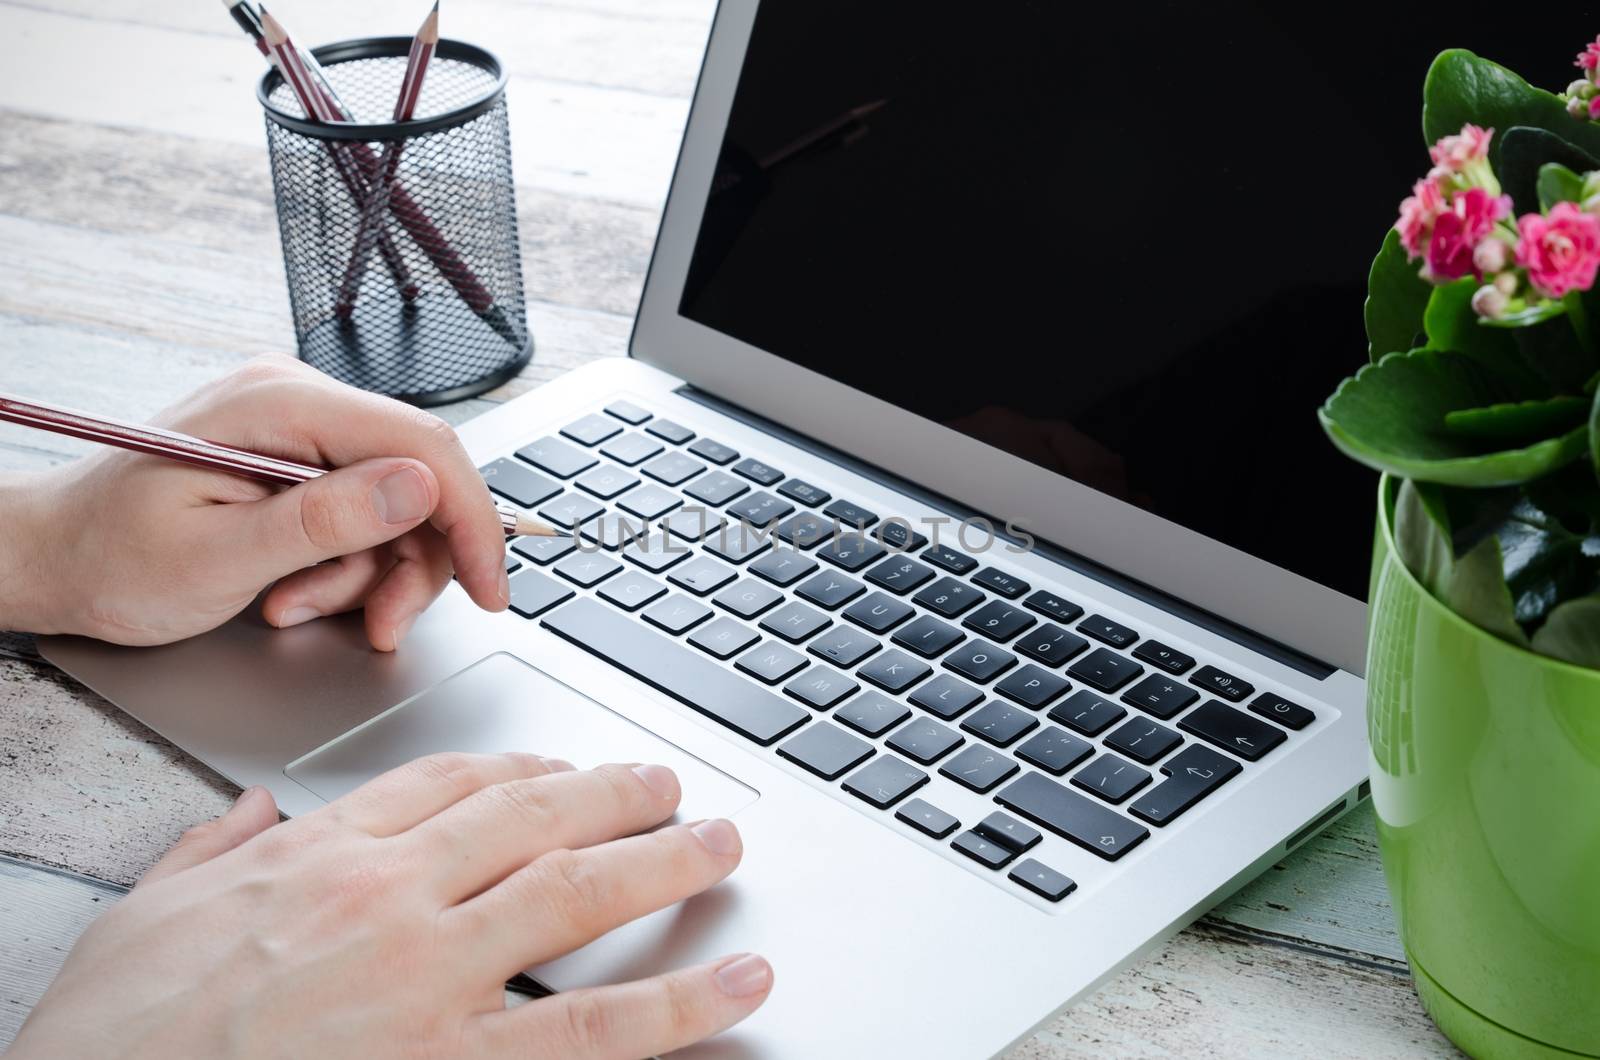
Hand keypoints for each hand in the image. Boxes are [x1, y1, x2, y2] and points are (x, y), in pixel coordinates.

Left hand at [5, 355, 509, 649]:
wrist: (53, 557)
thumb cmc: (111, 559)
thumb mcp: (220, 557)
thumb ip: (327, 520)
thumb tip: (421, 488)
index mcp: (279, 405)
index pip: (422, 444)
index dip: (472, 519)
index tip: (491, 586)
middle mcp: (298, 399)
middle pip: (418, 479)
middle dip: (411, 562)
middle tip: (383, 625)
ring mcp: (299, 426)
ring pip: (397, 505)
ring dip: (368, 573)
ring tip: (297, 607)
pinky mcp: (298, 456)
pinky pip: (363, 511)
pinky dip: (346, 565)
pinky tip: (293, 590)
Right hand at [9, 754, 771, 1058]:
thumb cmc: (110, 1037)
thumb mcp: (147, 913)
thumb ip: (216, 851)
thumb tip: (253, 812)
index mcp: (318, 856)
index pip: (446, 783)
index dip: (521, 768)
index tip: (557, 769)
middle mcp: (388, 902)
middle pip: (531, 817)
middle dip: (616, 794)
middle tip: (669, 786)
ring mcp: (428, 983)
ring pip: (577, 895)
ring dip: (666, 863)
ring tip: (721, 846)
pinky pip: (590, 1030)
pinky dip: (678, 1002)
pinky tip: (735, 981)